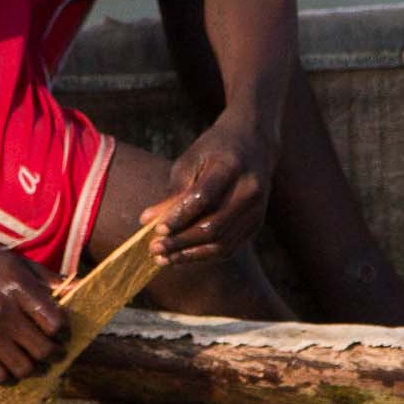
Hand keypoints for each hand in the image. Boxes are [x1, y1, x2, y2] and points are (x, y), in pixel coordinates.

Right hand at [0, 222, 62, 384]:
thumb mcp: (15, 262)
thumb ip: (47, 278)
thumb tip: (78, 288)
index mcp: (18, 288)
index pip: (55, 324)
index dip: (61, 331)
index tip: (56, 330)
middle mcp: (2, 311)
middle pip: (44, 350)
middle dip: (50, 351)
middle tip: (46, 347)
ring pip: (24, 368)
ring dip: (30, 366)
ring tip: (26, 356)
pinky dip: (7, 374)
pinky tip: (5, 362)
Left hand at [145, 121, 271, 263]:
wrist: (254, 145)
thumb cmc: (214, 152)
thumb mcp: (190, 162)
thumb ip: (173, 193)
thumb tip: (147, 222)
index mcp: (230, 166)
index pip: (203, 197)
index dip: (178, 217)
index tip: (156, 229)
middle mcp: (249, 190)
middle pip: (213, 226)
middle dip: (180, 242)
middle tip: (154, 248)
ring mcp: (256, 210)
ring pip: (221, 243)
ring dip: (189, 255)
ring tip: (163, 258)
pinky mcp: (256, 224)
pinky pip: (229, 248)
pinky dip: (203, 256)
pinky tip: (182, 256)